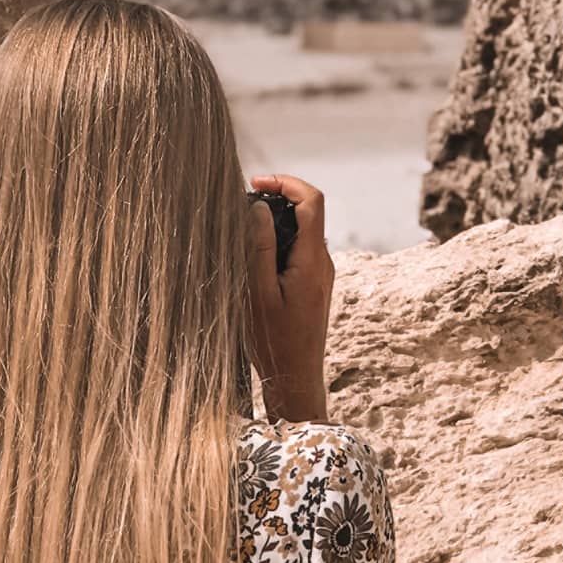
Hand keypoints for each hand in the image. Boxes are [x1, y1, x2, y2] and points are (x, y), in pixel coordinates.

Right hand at [246, 172, 333, 422]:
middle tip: (241, 205)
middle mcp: (322, 262)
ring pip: (301, 230)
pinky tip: (252, 255)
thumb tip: (259, 208)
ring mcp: (319, 273)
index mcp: (312, 260)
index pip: (312, 201)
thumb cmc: (274, 342)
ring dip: (274, 222)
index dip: (286, 183)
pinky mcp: (312, 284)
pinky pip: (298, 249)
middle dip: (276, 199)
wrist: (295, 379)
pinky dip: (277, 241)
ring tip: (241, 229)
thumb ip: (260, 248)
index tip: (255, 184)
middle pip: (308, 211)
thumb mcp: (258, 292)